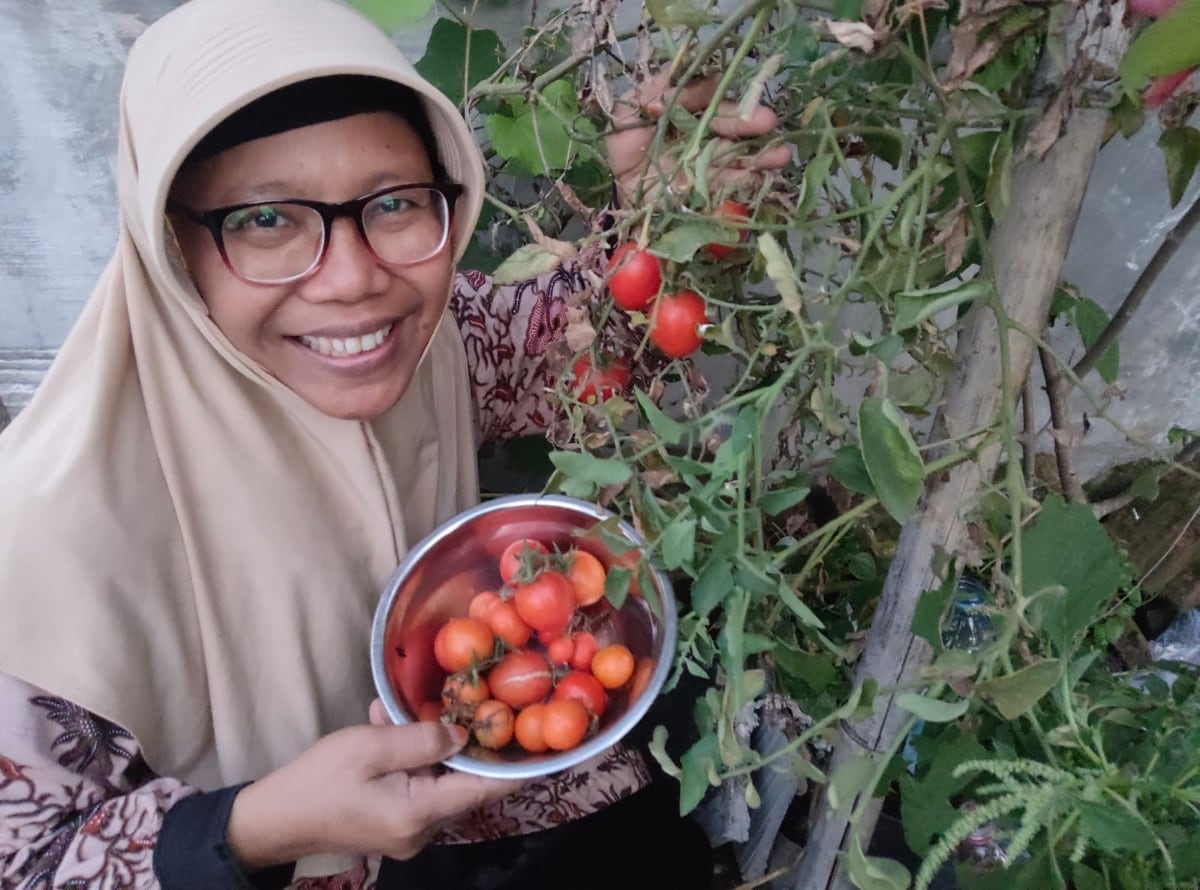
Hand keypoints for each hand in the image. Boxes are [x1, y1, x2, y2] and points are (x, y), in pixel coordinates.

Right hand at [226, 703, 523, 869]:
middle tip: (475, 699)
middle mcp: (422, 829)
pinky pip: (413, 784)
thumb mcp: (370, 747)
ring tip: (407, 705)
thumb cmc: (318, 781)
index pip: (484, 790)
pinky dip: (408, 755)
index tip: (546, 744)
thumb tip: (461, 732)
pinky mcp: (392, 822)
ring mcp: (407, 830)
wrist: (272, 819)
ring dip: (427, 742)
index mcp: (420, 814)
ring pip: (435, 778)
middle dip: (463, 740)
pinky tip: (387, 721)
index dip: (515, 767)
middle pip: (461, 782)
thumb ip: (420, 739)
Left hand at [605, 71, 792, 207]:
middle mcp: (705, 135)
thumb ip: (655, 90)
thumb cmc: (624, 144)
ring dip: (761, 156)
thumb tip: (678, 85)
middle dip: (750, 125)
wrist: (617, 189)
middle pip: (730, 129)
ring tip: (781, 155)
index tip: (735, 101)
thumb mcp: (631, 108)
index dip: (727, 103)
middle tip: (769, 122)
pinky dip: (747, 183)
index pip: (713, 103)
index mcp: (689, 112)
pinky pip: (730, 187)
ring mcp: (709, 165)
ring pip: (738, 157)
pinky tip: (763, 178)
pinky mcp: (709, 192)